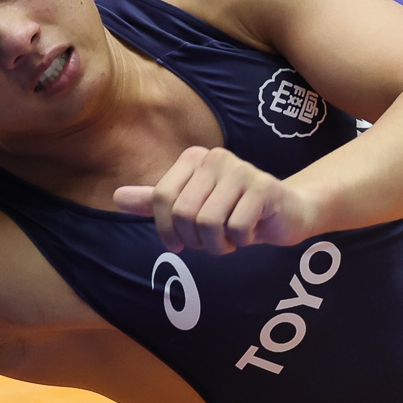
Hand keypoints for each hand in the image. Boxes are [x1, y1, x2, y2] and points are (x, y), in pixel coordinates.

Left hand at [117, 146, 323, 254]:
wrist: (286, 213)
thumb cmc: (235, 211)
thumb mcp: (192, 207)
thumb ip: (156, 202)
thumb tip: (117, 197)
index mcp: (194, 158)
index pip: (162, 198)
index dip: (166, 230)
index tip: (180, 244)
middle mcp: (216, 157)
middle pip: (184, 213)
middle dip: (195, 240)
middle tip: (211, 242)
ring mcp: (242, 170)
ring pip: (209, 223)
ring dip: (218, 245)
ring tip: (230, 239)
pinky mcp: (264, 188)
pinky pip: (237, 229)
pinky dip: (241, 242)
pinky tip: (251, 234)